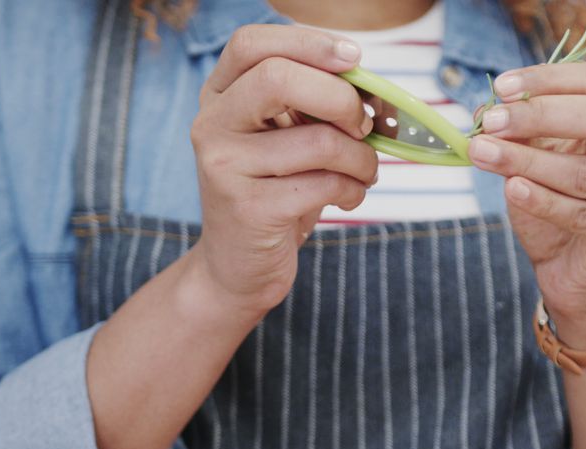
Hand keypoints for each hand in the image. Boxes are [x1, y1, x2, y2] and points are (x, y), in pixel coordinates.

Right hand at [189, 25, 377, 318]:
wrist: (238, 267)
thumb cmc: (274, 193)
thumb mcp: (286, 140)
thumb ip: (314, 106)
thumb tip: (373, 92)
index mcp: (220, 96)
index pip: (251, 44)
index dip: (308, 43)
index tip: (354, 60)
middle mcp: (211, 125)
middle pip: (278, 78)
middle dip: (340, 98)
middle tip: (364, 125)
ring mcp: (224, 167)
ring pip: (318, 140)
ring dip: (362, 158)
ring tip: (365, 173)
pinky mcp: (248, 209)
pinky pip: (324, 184)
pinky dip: (353, 190)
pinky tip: (348, 198)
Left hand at [467, 62, 585, 347]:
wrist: (573, 273)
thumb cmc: (558, 205)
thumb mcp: (539, 157)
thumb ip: (524, 132)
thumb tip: (485, 111)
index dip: (550, 80)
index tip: (501, 87)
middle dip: (542, 115)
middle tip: (492, 121)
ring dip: (528, 161)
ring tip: (483, 153)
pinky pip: (582, 214)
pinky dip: (542, 200)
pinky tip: (512, 188)